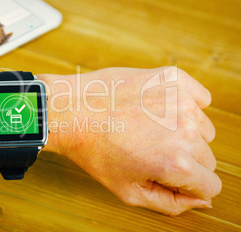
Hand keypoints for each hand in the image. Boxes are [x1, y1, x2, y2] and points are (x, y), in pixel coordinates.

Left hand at [39, 67, 221, 215]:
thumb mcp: (128, 191)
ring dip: (183, 132)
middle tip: (149, 150)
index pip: (210, 185)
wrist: (71, 110)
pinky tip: (159, 108)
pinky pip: (199, 97)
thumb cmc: (94, 150)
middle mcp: (186, 131)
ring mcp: (181, 101)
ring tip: (148, 128)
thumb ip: (171, 203)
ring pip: (203, 129)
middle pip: (206, 157)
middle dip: (184, 159)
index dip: (188, 185)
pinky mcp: (173, 78)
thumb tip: (201, 199)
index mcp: (176, 163)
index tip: (167, 174)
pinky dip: (186, 105)